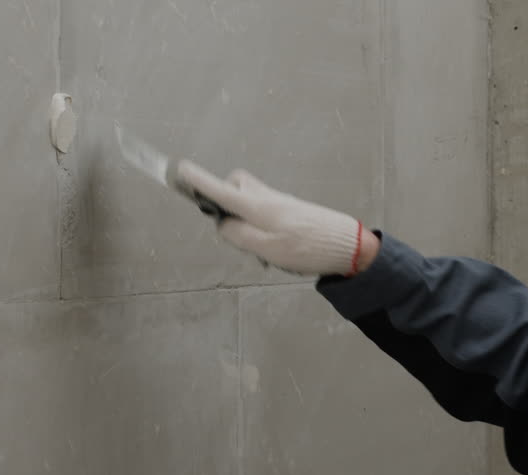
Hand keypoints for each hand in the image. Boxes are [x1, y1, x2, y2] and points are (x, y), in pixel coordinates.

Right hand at [177, 160, 375, 276]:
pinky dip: (260, 227)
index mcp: (258, 207)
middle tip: (233, 231)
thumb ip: (240, 235)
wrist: (348, 245)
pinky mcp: (289, 209)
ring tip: (263, 252)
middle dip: (225, 201)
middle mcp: (266, 198)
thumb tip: (222, 225)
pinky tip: (276, 251)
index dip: (198, 182)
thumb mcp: (268, 249)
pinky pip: (263, 211)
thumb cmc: (309, 248)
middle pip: (234, 187)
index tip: (179, 169)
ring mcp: (278, 202)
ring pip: (248, 201)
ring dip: (245, 221)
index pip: (221, 190)